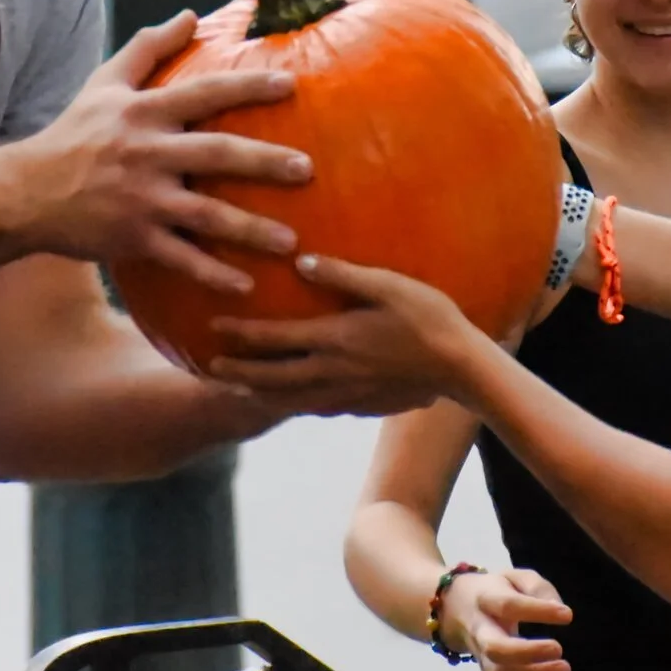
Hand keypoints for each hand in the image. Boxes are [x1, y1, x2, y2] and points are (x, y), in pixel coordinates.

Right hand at [17, 14, 310, 291]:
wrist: (26, 193)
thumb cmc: (75, 133)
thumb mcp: (105, 82)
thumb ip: (149, 47)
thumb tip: (190, 15)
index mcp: (144, 112)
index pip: (204, 93)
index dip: (246, 87)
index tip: (291, 86)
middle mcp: (147, 153)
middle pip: (215, 154)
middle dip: (264, 162)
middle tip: (306, 170)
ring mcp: (141, 200)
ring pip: (205, 215)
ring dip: (250, 231)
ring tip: (291, 243)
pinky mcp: (133, 239)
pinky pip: (181, 259)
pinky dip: (212, 274)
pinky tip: (247, 286)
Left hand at [204, 254, 494, 402]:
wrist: (459, 367)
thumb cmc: (429, 317)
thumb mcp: (389, 286)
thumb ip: (344, 275)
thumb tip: (301, 261)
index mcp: (335, 339)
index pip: (275, 338)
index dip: (242, 334)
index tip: (214, 327)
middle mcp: (332, 372)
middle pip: (272, 377)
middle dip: (239, 373)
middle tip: (211, 368)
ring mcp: (346, 394)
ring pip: (290, 399)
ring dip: (259, 393)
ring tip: (238, 390)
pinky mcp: (360, 405)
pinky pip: (315, 408)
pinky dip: (292, 405)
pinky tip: (289, 401)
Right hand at [440, 568, 574, 670]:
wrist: (453, 610)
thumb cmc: (494, 591)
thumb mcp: (515, 578)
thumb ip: (538, 588)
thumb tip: (561, 611)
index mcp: (487, 600)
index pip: (508, 606)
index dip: (537, 611)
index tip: (566, 615)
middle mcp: (480, 631)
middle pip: (496, 648)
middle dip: (529, 653)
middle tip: (559, 650)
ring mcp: (482, 658)